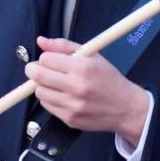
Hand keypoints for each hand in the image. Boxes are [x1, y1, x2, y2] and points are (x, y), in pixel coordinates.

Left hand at [24, 36, 149, 144]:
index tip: (49, 59)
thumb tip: (41, 41)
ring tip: (55, 83)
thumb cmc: (108, 79)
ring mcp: (72, 106)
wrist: (126, 108)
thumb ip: (64, 46)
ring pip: (40, 92)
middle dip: (33, 70)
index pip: (46, 59)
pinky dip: (50, 99)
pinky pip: (47, 106)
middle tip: (37, 69)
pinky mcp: (69, 119)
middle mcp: (77, 87)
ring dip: (42, 85)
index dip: (45, 57)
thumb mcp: (92, 55)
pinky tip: (62, 95)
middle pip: (38, 76)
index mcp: (83, 68)